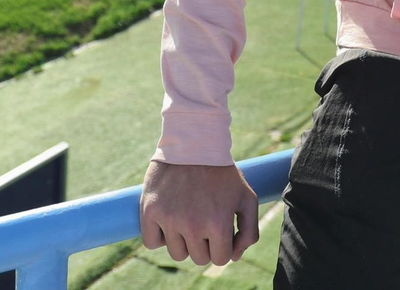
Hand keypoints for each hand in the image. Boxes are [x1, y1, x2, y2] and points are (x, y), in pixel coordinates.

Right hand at [139, 159, 259, 266]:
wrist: (193, 142)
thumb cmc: (222, 171)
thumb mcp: (246, 197)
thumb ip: (249, 231)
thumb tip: (234, 256)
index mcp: (218, 224)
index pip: (220, 258)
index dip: (222, 245)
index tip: (220, 227)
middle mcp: (192, 225)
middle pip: (198, 258)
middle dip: (204, 243)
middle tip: (204, 218)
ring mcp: (169, 219)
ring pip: (177, 253)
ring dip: (183, 241)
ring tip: (188, 216)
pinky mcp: (150, 210)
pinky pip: (152, 242)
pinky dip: (159, 236)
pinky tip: (169, 219)